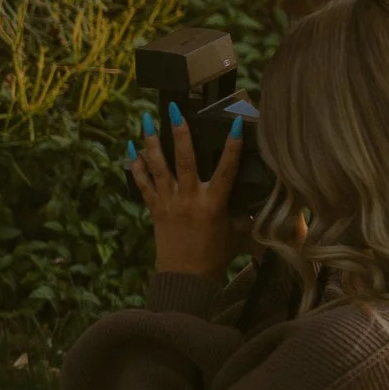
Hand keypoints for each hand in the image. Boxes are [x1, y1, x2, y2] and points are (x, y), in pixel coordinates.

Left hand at [128, 103, 245, 282]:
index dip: (231, 146)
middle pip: (184, 160)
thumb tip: (257, 199)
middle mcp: (189, 199)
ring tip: (147, 121)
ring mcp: (169, 203)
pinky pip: (143, 184)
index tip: (234, 123)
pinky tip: (131, 151)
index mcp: (214, 204)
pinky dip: (137, 167)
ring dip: (152, 142)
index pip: (226, 169)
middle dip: (180, 133)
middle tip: (174, 110)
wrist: (186, 279)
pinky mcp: (154, 210)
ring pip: (158, 167)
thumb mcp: (237, 234)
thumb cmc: (215, 258)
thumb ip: (245, 213)